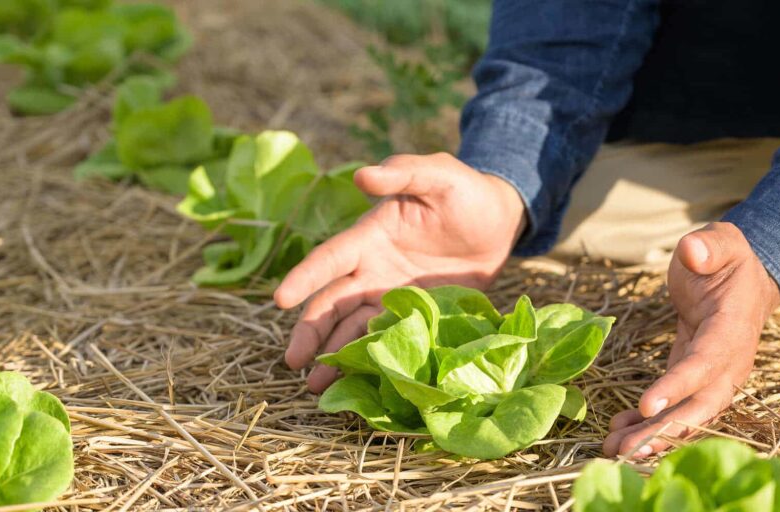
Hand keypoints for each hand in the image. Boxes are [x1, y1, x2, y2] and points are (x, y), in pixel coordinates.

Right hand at [274, 153, 525, 391]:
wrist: (499, 222)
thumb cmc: (464, 192)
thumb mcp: (438, 175)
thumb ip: (402, 174)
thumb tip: (362, 176)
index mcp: (369, 236)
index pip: (330, 259)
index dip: (305, 277)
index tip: (280, 300)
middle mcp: (371, 270)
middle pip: (332, 303)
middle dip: (311, 331)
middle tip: (293, 363)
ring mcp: (391, 296)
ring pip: (353, 328)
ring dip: (333, 354)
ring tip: (316, 388)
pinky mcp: (414, 317)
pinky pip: (385, 340)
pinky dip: (368, 360)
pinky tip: (354, 385)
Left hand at [603, 222, 779, 457]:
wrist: (743, 276)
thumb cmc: (727, 257)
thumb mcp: (722, 240)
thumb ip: (711, 245)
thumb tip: (693, 251)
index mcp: (732, 328)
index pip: (706, 362)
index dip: (679, 386)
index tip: (648, 406)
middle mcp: (728, 360)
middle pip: (701, 405)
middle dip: (667, 431)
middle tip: (630, 452)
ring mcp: (713, 374)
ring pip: (687, 414)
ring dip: (653, 436)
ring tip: (615, 452)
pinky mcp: (694, 377)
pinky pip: (675, 407)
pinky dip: (648, 423)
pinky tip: (618, 433)